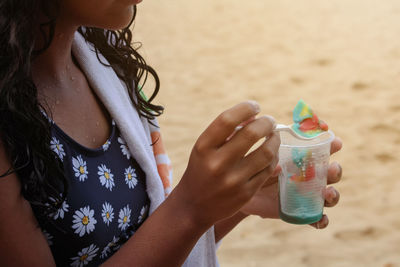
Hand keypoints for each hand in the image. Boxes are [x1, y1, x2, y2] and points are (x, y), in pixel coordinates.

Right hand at [172, 101, 279, 227]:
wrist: (193, 205)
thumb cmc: (201, 169)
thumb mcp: (204, 148)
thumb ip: (226, 132)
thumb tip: (255, 116)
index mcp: (203, 148)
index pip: (228, 120)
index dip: (246, 108)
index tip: (255, 106)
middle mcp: (217, 164)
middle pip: (251, 133)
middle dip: (266, 122)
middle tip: (269, 121)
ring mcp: (233, 181)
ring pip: (266, 152)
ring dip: (275, 139)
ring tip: (274, 135)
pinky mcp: (246, 194)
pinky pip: (268, 169)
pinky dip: (273, 157)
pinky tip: (271, 153)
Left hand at [240, 137, 342, 228]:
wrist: (245, 192)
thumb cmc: (256, 169)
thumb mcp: (260, 161)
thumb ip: (269, 161)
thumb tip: (278, 167)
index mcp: (303, 158)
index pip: (322, 149)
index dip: (332, 145)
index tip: (336, 142)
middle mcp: (310, 176)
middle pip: (331, 172)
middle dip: (335, 170)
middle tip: (332, 168)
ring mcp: (308, 195)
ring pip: (329, 195)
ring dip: (333, 194)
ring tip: (328, 193)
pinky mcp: (303, 212)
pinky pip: (317, 218)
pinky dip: (322, 220)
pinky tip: (321, 220)